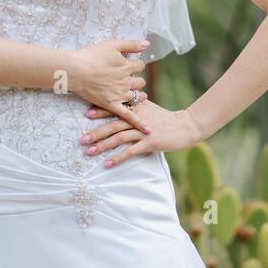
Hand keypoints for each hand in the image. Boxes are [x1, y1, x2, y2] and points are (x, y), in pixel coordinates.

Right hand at [68, 38, 149, 129]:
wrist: (75, 70)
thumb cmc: (91, 55)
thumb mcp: (113, 44)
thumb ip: (131, 44)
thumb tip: (148, 44)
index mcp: (127, 66)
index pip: (140, 66)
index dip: (134, 64)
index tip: (127, 64)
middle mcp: (126, 81)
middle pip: (140, 81)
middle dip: (135, 79)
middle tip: (126, 78)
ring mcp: (120, 94)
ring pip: (136, 96)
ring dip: (138, 94)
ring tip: (135, 94)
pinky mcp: (112, 105)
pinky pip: (128, 116)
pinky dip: (139, 123)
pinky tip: (148, 130)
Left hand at [81, 99, 202, 167]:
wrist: (186, 126)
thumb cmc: (166, 118)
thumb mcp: (150, 108)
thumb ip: (135, 105)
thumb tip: (121, 104)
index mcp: (137, 108)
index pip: (115, 108)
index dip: (101, 111)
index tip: (86, 114)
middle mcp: (138, 118)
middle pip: (113, 124)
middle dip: (96, 132)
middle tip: (81, 139)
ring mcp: (143, 131)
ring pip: (119, 138)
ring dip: (102, 145)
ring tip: (89, 152)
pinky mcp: (150, 142)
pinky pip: (130, 151)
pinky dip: (118, 157)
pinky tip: (107, 163)